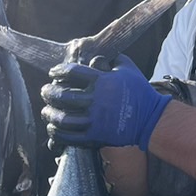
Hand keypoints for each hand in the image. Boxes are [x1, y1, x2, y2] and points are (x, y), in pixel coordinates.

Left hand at [41, 55, 168, 150]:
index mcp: (102, 81)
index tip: (53, 72)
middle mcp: (96, 101)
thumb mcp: (127, 69)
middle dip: (49, 92)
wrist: (150, 119)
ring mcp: (94, 121)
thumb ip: (110, 60)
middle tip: (45, 91)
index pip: (71, 72)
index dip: (58, 71)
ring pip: (62, 119)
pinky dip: (57, 133)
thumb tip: (95, 58)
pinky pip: (69, 137)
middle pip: (62, 96)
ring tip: (46, 110)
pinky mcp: (95, 137)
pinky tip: (52, 128)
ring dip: (50, 114)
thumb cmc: (139, 92)